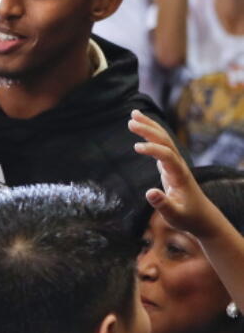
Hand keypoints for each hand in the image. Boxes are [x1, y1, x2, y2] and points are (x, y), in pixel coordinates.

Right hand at [130, 110, 227, 239]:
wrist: (202, 217)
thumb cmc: (188, 217)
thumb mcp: (175, 215)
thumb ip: (163, 204)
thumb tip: (149, 192)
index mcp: (180, 175)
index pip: (167, 155)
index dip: (152, 149)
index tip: (135, 147)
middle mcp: (178, 165)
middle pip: (165, 141)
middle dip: (149, 130)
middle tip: (131, 120)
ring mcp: (175, 164)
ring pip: (163, 140)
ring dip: (149, 126)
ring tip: (133, 114)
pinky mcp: (170, 166)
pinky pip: (160, 146)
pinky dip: (150, 135)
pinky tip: (142, 128)